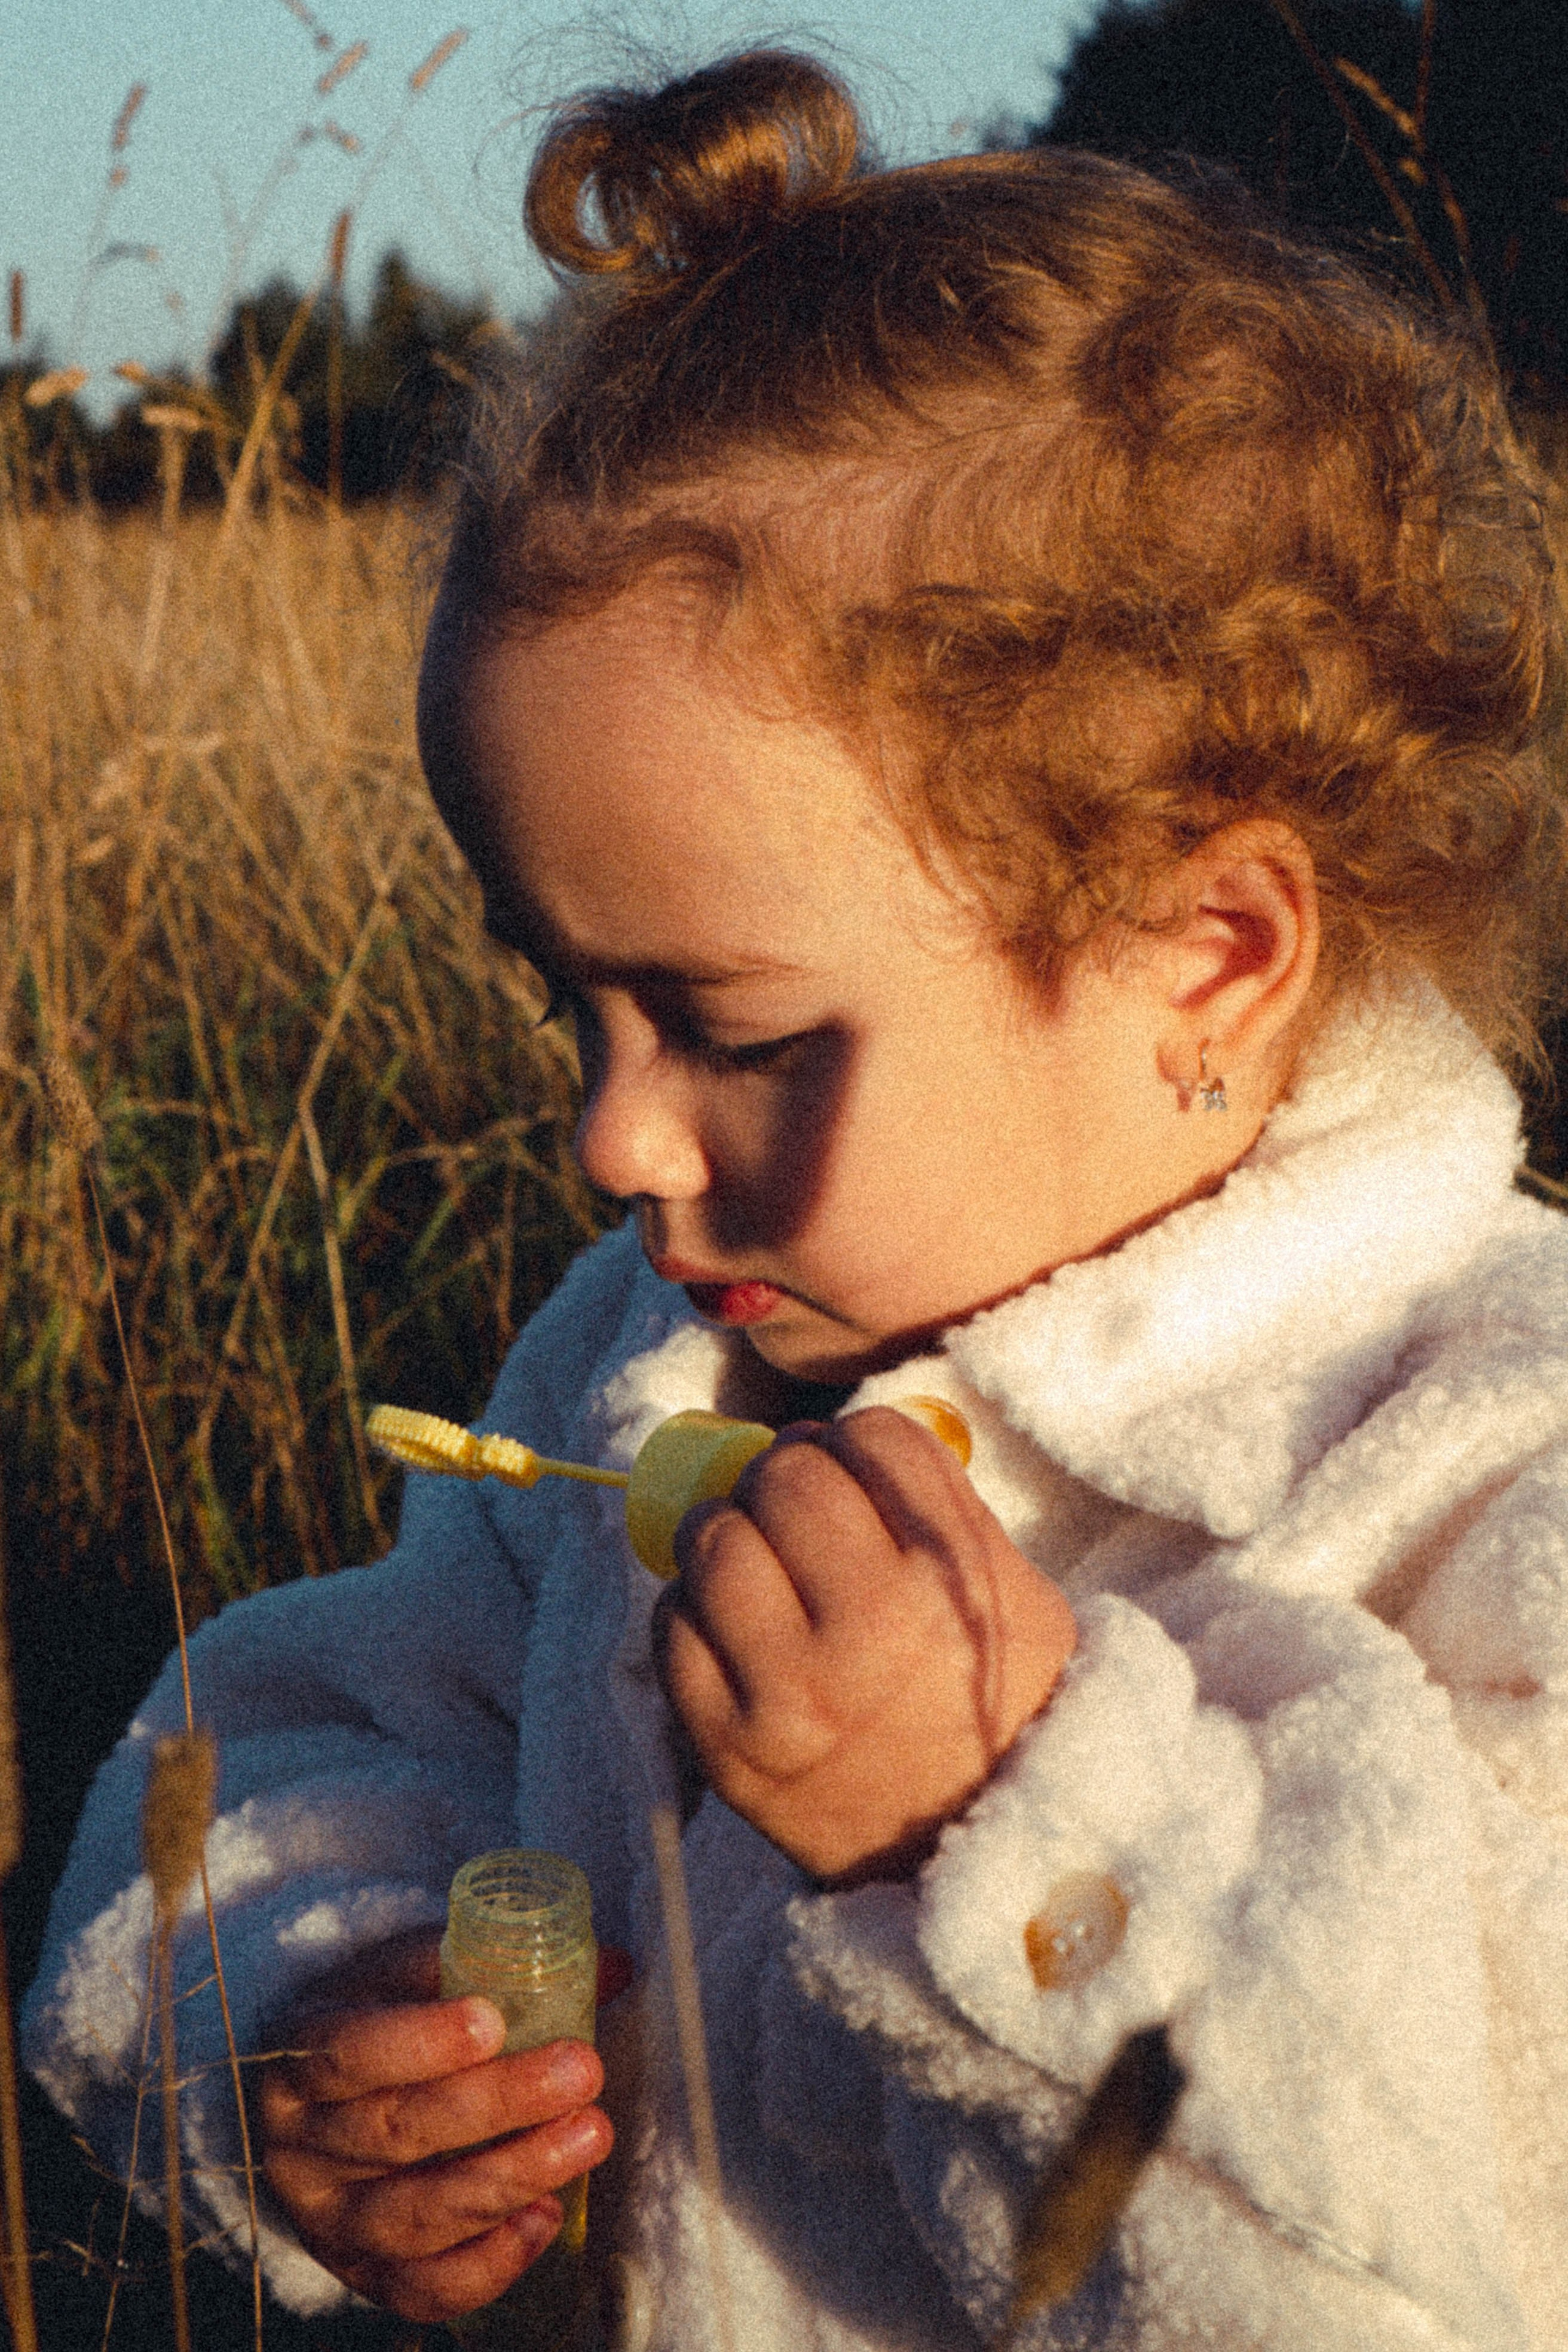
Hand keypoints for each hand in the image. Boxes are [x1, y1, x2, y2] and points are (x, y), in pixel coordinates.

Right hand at [259, 1927, 623, 2321]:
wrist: (308, 2111)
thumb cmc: (373, 2027)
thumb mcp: (404, 1979)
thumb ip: (487, 1962)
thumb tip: (611, 1964)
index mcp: (299, 2060)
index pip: (350, 2052)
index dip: (420, 2040)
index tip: (493, 2021)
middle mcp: (302, 2148)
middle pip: (399, 2132)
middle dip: (499, 2103)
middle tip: (581, 2071)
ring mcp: (330, 2221)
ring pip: (418, 2215)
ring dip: (512, 2178)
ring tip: (588, 2137)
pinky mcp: (362, 2276)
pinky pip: (423, 2289)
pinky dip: (489, 2262)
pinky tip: (545, 2217)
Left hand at [656, 1406, 1075, 1882]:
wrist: (973, 1857)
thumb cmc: (993, 1708)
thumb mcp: (1015, 1597)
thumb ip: (938, 1507)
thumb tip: (835, 1437)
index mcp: (948, 1583)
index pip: (873, 1439)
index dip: (855, 1444)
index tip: (856, 1471)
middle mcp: (867, 1630)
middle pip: (785, 1476)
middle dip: (786, 1478)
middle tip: (797, 1513)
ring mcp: (788, 1691)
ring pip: (714, 1541)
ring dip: (728, 1534)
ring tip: (756, 1562)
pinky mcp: (727, 1745)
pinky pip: (672, 1625)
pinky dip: (694, 1611)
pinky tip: (732, 1629)